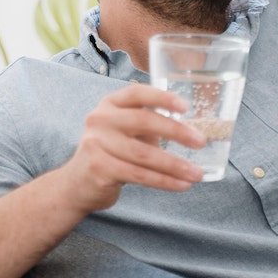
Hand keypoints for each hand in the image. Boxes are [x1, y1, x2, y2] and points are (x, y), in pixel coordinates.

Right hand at [54, 84, 206, 214]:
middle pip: (144, 121)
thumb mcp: (126, 131)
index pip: (137, 93)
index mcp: (110, 104)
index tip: (186, 106)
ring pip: (144, 154)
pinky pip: (139, 175)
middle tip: (201, 141)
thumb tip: (195, 130)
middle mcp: (100, 119)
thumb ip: (150, 124)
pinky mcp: (99, 168)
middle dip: (176, 132)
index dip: (162, 97)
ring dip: (175, 165)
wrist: (76, 184)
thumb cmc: (112, 153)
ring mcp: (97, 144)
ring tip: (196, 173)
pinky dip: (164, 181)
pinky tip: (181, 185)